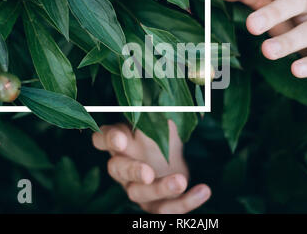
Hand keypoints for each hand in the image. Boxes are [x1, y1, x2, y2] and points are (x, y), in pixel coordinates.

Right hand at [92, 121, 210, 213]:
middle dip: (132, 171)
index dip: (108, 139)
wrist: (173, 163)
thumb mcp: (163, 121)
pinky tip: (204, 190)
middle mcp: (123, 166)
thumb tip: (167, 97)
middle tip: (148, 173)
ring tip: (180, 181)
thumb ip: (160, 111)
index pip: (103, 139)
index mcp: (121, 142)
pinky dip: (186, 202)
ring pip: (139, 193)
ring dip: (160, 189)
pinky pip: (166, 209)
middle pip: (117, 170)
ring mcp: (137, 187)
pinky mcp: (155, 204)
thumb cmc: (162, 136)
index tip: (121, 140)